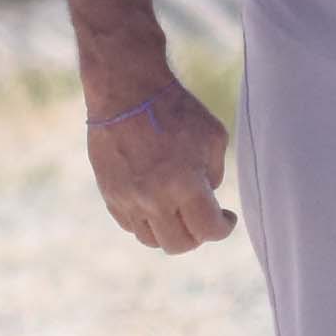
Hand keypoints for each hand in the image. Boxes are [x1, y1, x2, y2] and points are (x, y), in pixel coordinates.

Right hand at [82, 65, 236, 253]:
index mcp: (185, 185)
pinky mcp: (110, 193)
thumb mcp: (213, 138)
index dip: (223, 228)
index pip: (208, 231)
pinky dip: (146, 222)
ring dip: (169, 231)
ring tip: (177, 212)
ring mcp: (128, 199)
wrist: (127, 90)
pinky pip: (130, 224)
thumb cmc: (175, 109)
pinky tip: (156, 202)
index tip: (226, 217)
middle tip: (202, 218)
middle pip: (179, 244)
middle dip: (197, 236)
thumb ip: (214, 175)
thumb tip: (208, 198)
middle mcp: (155, 199)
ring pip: (151, 240)